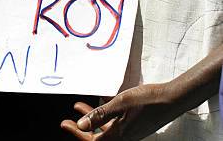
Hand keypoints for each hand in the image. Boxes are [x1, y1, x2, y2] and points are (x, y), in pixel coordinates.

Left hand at [60, 83, 178, 139]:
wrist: (171, 99)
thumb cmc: (147, 100)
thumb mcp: (121, 103)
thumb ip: (101, 115)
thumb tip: (82, 125)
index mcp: (119, 135)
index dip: (77, 133)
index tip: (65, 123)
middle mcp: (124, 136)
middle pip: (97, 137)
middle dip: (81, 128)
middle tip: (69, 120)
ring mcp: (130, 131)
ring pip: (105, 129)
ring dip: (92, 119)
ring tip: (80, 107)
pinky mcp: (134, 125)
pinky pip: (114, 124)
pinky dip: (104, 115)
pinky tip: (101, 102)